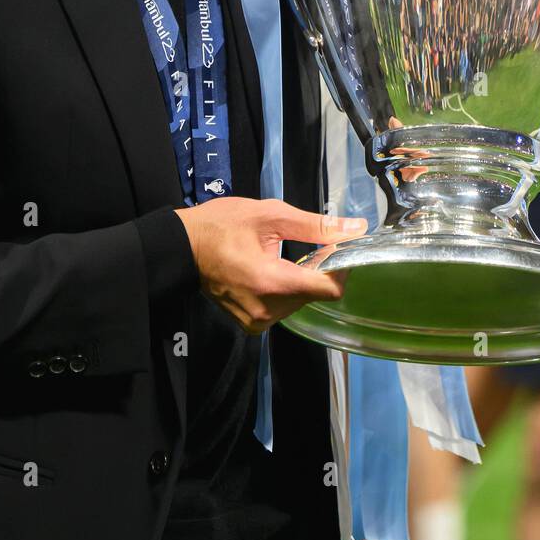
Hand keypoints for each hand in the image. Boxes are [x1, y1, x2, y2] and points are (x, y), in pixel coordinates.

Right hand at [175, 197, 365, 333]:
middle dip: (320, 269)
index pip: (329, 289)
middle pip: (315, 294)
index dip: (341, 266)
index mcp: (272, 283)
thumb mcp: (270, 215)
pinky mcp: (251, 324)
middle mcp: (267, 310)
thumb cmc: (223, 225)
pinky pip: (283, 308)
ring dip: (303, 279)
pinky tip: (274, 270)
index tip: (338, 246)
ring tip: (285, 255)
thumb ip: (316, 226)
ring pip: (301, 302)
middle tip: (310, 244)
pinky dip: (286, 290)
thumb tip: (357, 229)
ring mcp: (257, 321)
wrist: (182, 246)